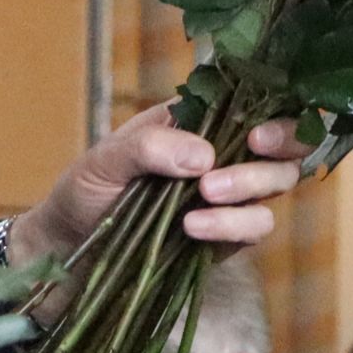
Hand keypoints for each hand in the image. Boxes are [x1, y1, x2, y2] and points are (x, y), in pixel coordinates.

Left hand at [13, 105, 307, 267]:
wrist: (69, 253)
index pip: (256, 100)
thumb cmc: (83, 193)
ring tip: (205, 193)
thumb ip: (149, 148)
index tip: (257, 128)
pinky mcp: (228, 237)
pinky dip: (232, 225)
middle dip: (279, 145)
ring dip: (251, 186)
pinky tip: (194, 227)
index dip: (274, 108)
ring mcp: (229, 195)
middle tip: (251, 149)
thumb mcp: (105, 160)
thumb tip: (205, 156)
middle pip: (283, 141)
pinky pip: (254, 227)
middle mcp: (223, 151)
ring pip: (277, 183)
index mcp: (199, 118)